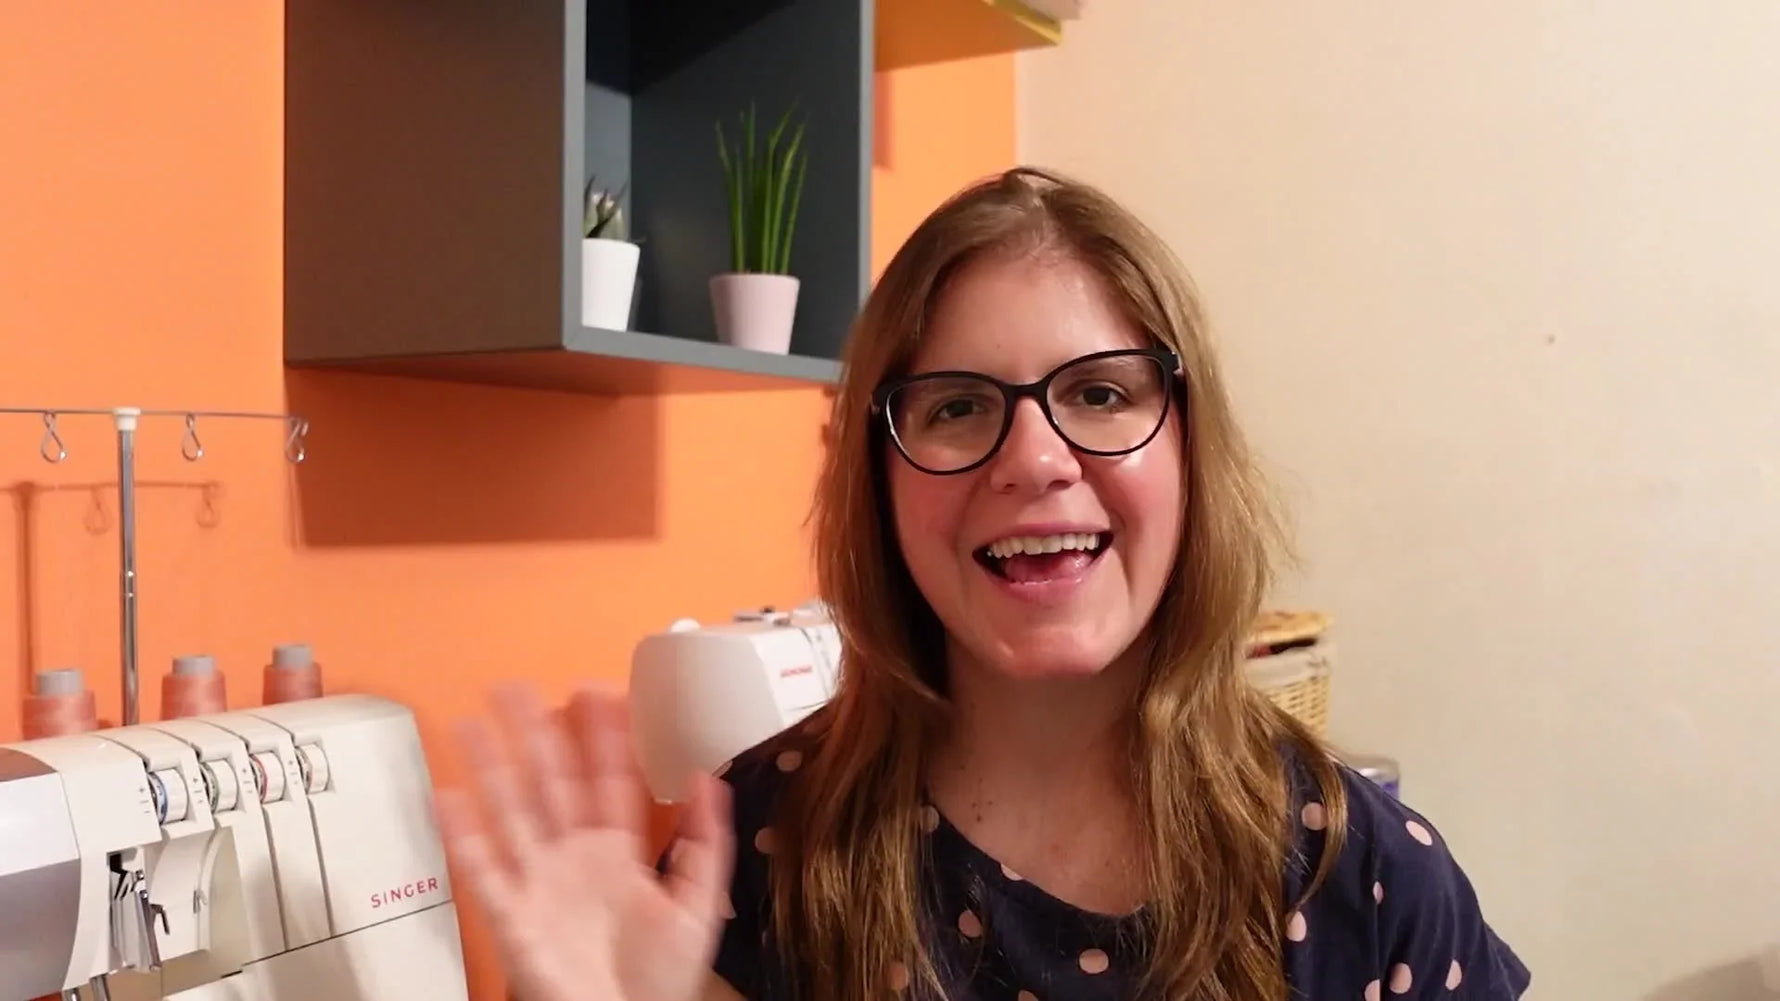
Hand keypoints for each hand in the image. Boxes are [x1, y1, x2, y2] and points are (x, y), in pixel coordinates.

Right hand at [435, 683, 734, 1000]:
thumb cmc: (656, 980)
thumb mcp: (698, 906)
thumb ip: (706, 842)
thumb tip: (707, 780)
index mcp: (619, 853)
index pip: (608, 781)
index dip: (601, 737)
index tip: (594, 692)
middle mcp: (574, 859)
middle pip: (551, 783)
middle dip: (535, 734)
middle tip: (518, 687)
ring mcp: (540, 884)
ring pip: (511, 813)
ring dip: (491, 768)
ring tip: (473, 722)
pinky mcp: (513, 917)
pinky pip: (483, 870)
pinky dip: (463, 835)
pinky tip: (448, 795)